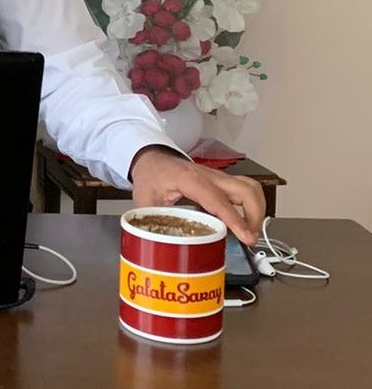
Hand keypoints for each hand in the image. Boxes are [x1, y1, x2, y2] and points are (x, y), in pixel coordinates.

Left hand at [129, 146, 264, 246]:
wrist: (151, 159)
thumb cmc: (150, 176)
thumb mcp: (145, 200)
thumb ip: (152, 221)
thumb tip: (157, 244)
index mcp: (190, 180)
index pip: (219, 201)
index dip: (236, 220)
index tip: (248, 237)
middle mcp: (209, 176)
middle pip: (245, 189)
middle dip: (255, 215)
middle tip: (250, 238)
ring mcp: (218, 177)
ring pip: (250, 187)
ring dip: (258, 209)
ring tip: (251, 231)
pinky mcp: (221, 181)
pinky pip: (244, 189)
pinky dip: (251, 205)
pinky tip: (244, 222)